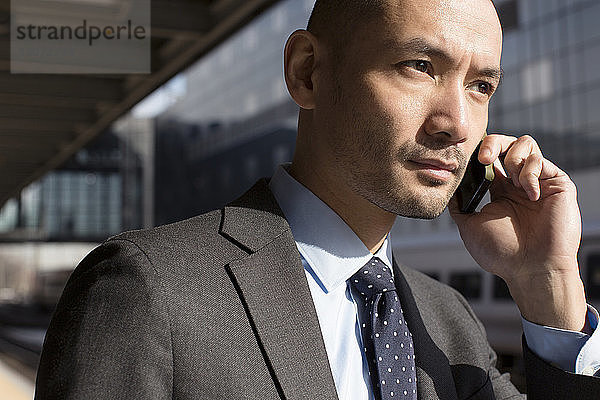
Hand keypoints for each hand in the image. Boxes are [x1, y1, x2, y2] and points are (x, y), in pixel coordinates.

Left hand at [449, 134, 586, 330]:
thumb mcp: (469, 225)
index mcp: (500, 191)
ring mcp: (539, 182)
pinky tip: (530, 195)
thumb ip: (459, 205)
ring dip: (513, 157)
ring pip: (526, 143)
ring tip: (511, 181)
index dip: (479, 151)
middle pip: (507, 143)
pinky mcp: (558, 184)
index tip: (467, 155)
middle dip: (493, 142)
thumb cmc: (501, 254)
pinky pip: (541, 162)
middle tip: (483, 158)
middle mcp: (519, 184)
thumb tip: (447, 187)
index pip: (490, 158)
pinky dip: (530, 173)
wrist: (530, 270)